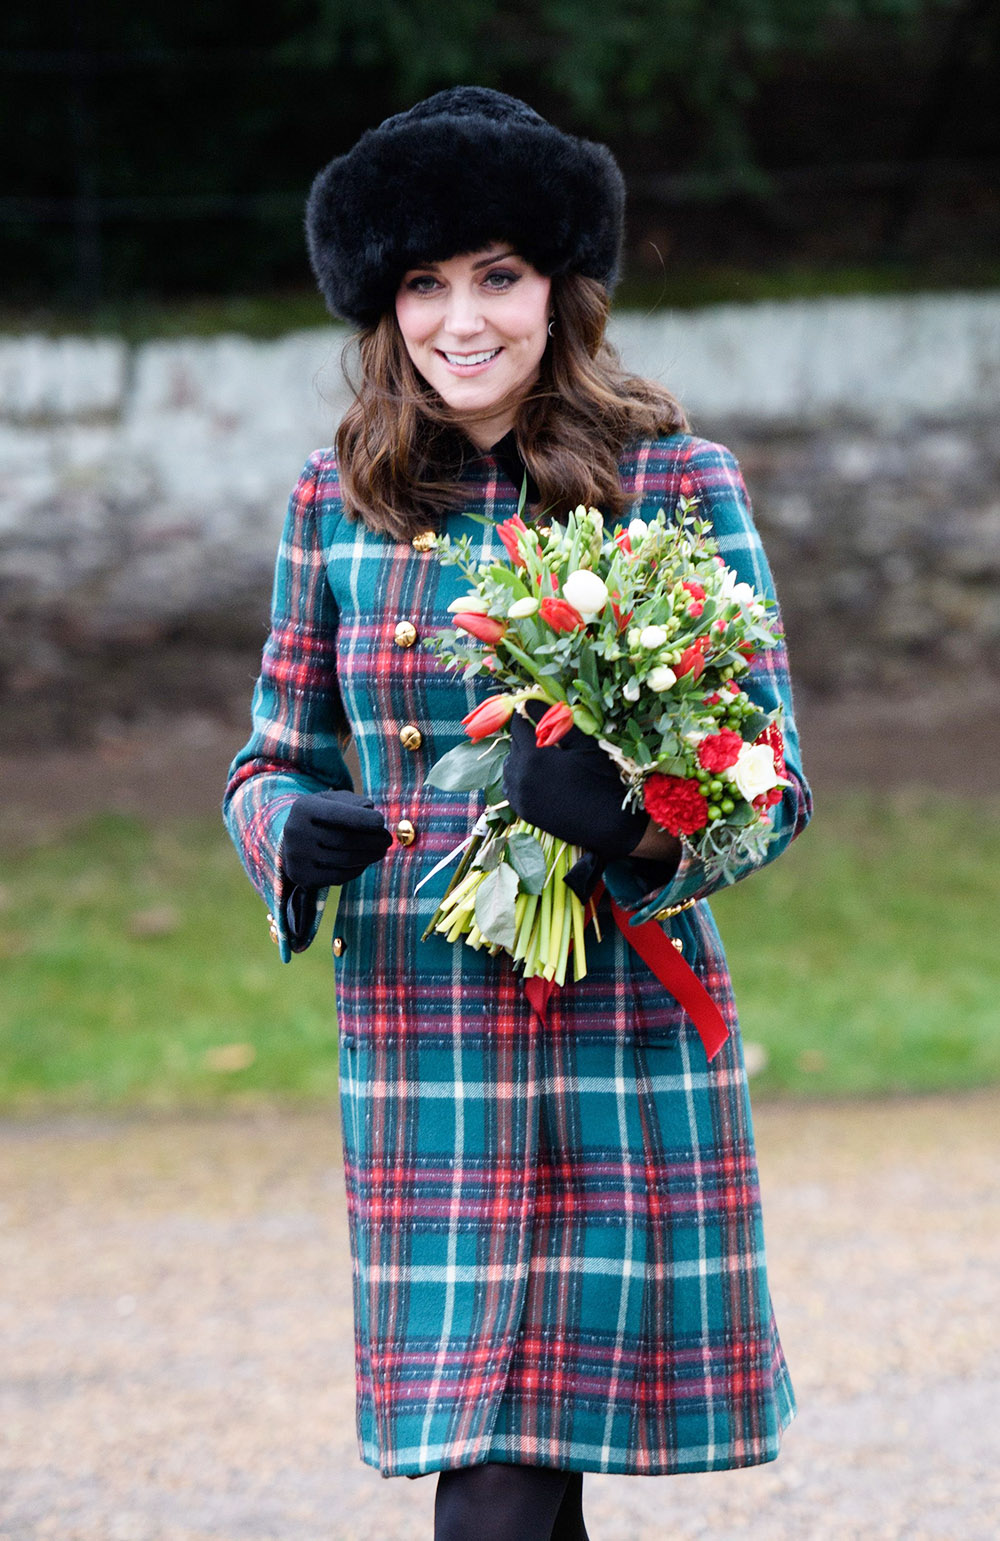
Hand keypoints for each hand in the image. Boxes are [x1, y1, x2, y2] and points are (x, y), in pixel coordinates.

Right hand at [280, 789, 391, 887]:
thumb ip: (352, 802)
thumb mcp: (333, 801)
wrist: (293, 841)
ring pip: (344, 859)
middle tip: (387, 839)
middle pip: (344, 839)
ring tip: (381, 850)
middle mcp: (295, 832)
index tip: (381, 822)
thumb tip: (369, 809)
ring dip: (370, 856)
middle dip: (372, 840)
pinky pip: (338, 876)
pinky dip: (358, 869)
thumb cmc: (321, 817)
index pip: (336, 814)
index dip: (362, 818)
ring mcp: (297, 857)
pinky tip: (366, 861)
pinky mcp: (303, 877)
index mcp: (303, 808)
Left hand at [502, 706, 651, 859]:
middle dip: (526, 737)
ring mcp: (520, 796)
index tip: (536, 713)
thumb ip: (554, 721)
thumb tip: (528, 700)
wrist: (608, 824)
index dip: (526, 716)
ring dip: (521, 758)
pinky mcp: (523, 811)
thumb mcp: (583, 745)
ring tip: (543, 758)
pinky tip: (537, 777)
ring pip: (509, 766)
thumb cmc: (601, 779)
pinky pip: (511, 787)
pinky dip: (519, 778)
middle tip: (546, 737)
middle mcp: (520, 775)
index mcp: (533, 755)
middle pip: (513, 745)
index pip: (518, 725)